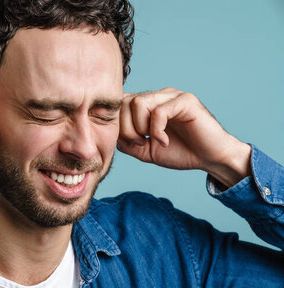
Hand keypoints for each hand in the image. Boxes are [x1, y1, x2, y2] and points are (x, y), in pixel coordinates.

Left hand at [117, 88, 250, 186]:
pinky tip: (164, 141)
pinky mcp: (186, 101)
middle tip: (140, 142)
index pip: (120, 104)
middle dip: (126, 127)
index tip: (130, 143)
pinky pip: (159, 111)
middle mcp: (158, 96)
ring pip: (139, 103)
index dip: (119, 125)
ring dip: (139, 127)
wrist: (209, 158)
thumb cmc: (181, 152)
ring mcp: (172, 96)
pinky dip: (157, 130)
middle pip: (125, 102)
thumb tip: (112, 134)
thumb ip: (127, 142)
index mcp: (147, 105)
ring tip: (152, 140)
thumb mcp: (146, 151)